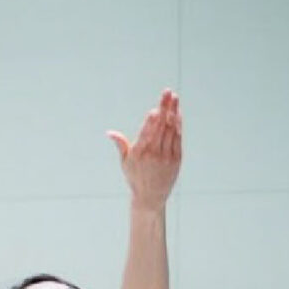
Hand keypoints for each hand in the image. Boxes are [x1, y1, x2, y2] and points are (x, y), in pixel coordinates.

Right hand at [110, 89, 181, 207]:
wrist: (150, 196)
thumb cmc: (135, 177)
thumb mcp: (125, 162)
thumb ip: (121, 144)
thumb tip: (110, 133)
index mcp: (139, 153)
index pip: (147, 134)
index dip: (152, 121)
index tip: (155, 109)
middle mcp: (154, 154)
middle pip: (161, 126)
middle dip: (165, 108)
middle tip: (168, 92)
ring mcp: (166, 156)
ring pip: (171, 130)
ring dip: (174, 112)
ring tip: (174, 98)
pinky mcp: (176, 158)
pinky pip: (178, 138)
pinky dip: (178, 125)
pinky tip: (178, 113)